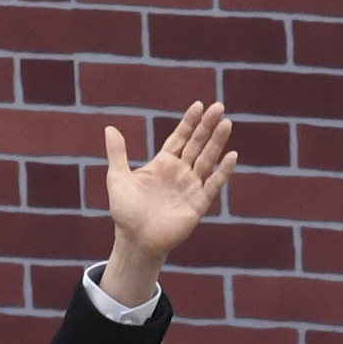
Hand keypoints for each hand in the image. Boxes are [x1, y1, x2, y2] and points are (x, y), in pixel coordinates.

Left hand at [100, 101, 236, 310]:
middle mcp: (180, 173)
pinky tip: (232, 156)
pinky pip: (213, 185)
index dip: (189, 122)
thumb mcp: (117, 176)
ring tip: (227, 123)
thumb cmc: (125, 210)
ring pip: (208, 160)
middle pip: (198, 144)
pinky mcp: (198, 204)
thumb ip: (118, 153)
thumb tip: (110, 128)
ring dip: (217, 142)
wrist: (135, 239)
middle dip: (207, 126)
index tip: (198, 105)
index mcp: (163, 164)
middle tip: (219, 107)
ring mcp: (191, 187)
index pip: (180, 138)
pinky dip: (223, 172)